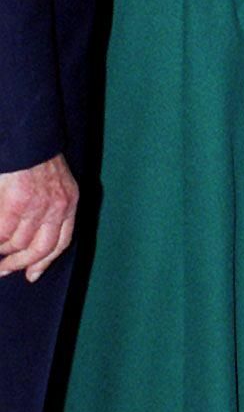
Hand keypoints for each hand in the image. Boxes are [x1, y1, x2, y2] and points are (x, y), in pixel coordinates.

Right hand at [0, 154, 78, 280]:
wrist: (28, 136)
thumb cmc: (35, 156)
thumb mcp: (54, 181)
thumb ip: (49, 206)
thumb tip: (29, 235)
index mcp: (69, 201)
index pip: (61, 242)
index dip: (44, 262)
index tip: (31, 275)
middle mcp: (57, 207)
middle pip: (41, 249)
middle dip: (20, 264)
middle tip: (3, 270)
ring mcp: (37, 207)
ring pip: (19, 243)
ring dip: (4, 252)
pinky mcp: (17, 204)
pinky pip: (4, 234)